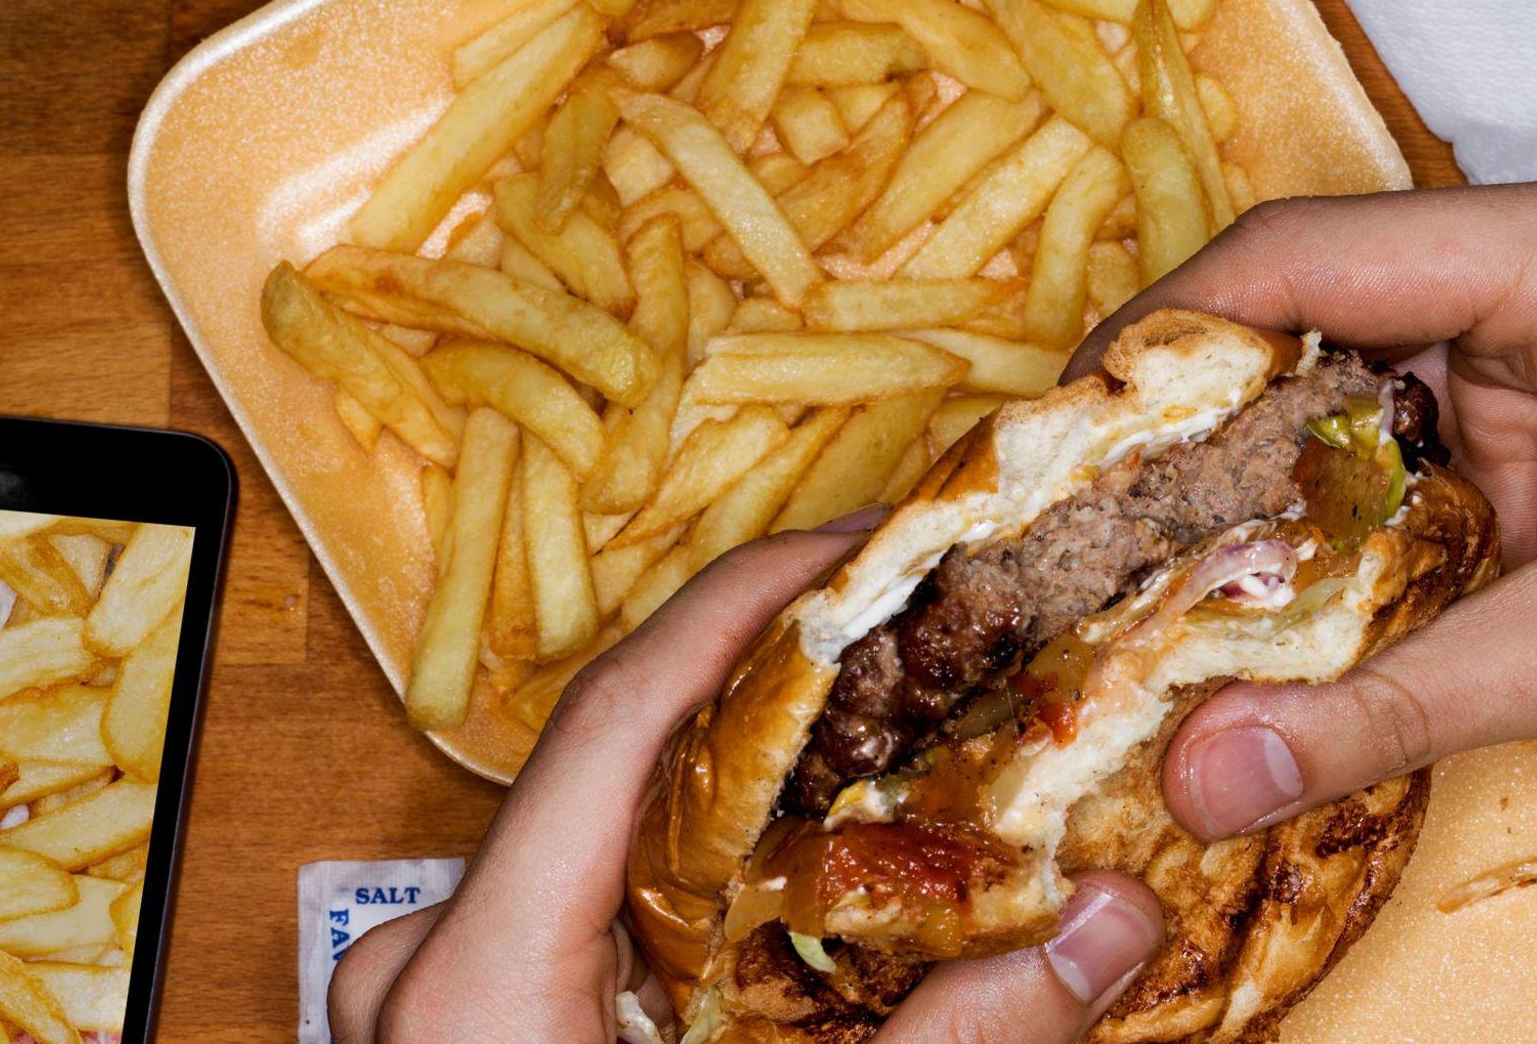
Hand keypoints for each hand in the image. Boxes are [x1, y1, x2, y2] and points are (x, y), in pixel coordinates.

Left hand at [327, 513, 1163, 1043]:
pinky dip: (701, 872)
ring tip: (878, 747)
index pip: (618, 719)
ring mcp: (434, 995)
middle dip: (776, 694)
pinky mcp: (464, 1024)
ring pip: (606, 835)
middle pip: (617, 766)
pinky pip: (587, 904)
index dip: (745, 605)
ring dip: (746, 787)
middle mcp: (427, 961)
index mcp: (472, 977)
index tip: (865, 541)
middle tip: (916, 644)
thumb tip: (1110, 921)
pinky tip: (796, 877)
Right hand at [1069, 171, 1536, 837]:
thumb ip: (1385, 705)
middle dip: (1198, 424)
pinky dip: (1343, 536)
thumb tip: (1204, 771)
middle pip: (1317, 320)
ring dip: (1267, 492)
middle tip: (1084, 526)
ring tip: (1146, 578)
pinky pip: (1415, 469)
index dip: (1168, 332)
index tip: (1065, 432)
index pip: (1310, 254)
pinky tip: (1273, 612)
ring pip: (1358, 402)